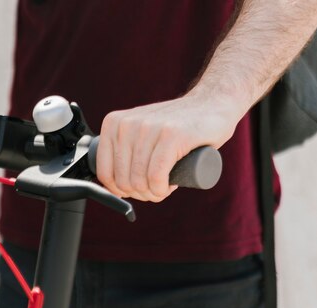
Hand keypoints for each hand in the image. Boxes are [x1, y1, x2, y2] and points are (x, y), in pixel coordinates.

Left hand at [95, 93, 243, 201]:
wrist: (212, 104)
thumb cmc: (175, 125)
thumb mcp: (138, 131)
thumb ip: (121, 148)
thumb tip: (109, 184)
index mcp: (114, 124)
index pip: (104, 173)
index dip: (119, 190)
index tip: (135, 190)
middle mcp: (127, 124)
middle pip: (123, 180)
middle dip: (140, 194)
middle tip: (156, 189)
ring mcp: (149, 128)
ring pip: (140, 181)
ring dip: (153, 193)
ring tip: (164, 186)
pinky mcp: (172, 135)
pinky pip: (156, 176)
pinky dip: (161, 189)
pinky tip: (169, 186)